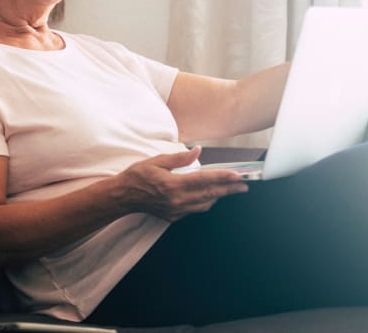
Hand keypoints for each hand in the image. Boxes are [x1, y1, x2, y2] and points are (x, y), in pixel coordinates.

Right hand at [116, 146, 247, 221]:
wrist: (123, 196)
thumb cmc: (137, 176)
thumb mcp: (157, 161)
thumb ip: (180, 157)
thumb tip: (198, 151)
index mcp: (173, 185)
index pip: (205, 180)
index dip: (224, 178)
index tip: (238, 176)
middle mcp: (177, 200)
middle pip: (210, 194)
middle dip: (229, 189)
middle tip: (244, 185)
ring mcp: (176, 210)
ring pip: (205, 205)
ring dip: (219, 196)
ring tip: (230, 190)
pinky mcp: (173, 217)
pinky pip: (195, 210)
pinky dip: (205, 202)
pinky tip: (209, 196)